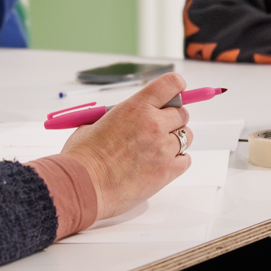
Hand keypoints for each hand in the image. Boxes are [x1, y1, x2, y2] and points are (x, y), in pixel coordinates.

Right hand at [60, 71, 192, 220]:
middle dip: (173, 118)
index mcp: (136, 107)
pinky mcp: (166, 171)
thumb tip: (122, 119)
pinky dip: (177, 160)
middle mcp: (153, 124)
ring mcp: (162, 148)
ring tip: (157, 148)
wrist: (83, 185)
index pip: (171, 85)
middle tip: (158, 127)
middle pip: (182, 113)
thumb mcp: (94, 123)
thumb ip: (114, 117)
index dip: (177, 87)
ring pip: (187, 136)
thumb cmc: (83, 157)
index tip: (177, 91)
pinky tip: (161, 163)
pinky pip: (185, 160)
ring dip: (175, 139)